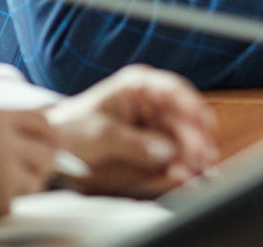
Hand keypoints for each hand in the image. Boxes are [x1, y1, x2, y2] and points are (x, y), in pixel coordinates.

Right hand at [0, 109, 57, 239]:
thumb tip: (31, 117)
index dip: (49, 136)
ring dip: (24, 185)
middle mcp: (7, 141)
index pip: (44, 123)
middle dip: (40, 164)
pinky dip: (6, 203)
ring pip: (37, 180)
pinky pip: (19, 201)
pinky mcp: (2, 199)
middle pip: (49, 153)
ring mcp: (7, 171)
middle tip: (23, 174)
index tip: (47, 147)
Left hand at [48, 66, 219, 196]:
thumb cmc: (74, 129)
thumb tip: (166, 151)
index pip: (173, 90)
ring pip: (183, 139)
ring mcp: (155, 126)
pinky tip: (186, 177)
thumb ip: (134, 142)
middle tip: (200, 158)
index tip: (204, 121)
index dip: (192, 105)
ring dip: (192, 156)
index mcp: (139, 86)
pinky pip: (174, 157)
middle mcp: (152, 103)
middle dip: (194, 139)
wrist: (58, 147)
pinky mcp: (154, 147)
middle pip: (183, 119)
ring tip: (197, 172)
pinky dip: (181, 167)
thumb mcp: (101, 134)